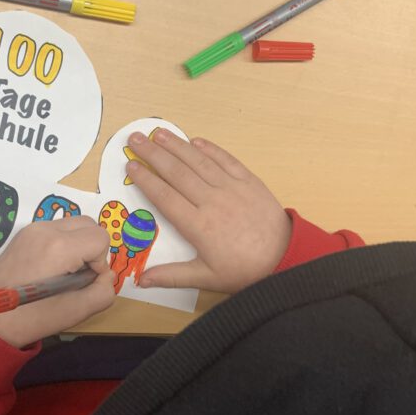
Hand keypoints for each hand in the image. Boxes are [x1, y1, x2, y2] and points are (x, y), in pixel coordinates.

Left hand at [0, 217, 114, 347]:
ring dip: (78, 245)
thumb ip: (103, 292)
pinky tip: (50, 268)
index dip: (101, 262)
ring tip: (64, 273)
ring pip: (73, 224)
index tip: (85, 282)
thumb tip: (106, 276)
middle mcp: (45, 229)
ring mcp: (32, 229)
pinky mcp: (23, 234)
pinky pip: (56, 229)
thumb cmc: (31, 318)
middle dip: (92, 249)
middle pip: (90, 225)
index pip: (101, 238)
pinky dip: (63, 243)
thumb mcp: (76, 311)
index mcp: (59, 247)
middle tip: (78, 277)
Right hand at [125, 129, 290, 293]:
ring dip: (177, 145)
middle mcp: (212, 202)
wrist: (285, 258)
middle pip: (176, 172)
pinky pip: (225, 160)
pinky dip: (210, 149)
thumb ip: (172, 277)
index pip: (164, 197)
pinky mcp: (249, 182)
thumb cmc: (245, 270)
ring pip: (198, 162)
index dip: (145, 180)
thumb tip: (141, 281)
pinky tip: (195, 140)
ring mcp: (231, 189)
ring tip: (159, 133)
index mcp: (198, 226)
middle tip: (135, 140)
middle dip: (153, 154)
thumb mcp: (206, 278)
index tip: (130, 167)